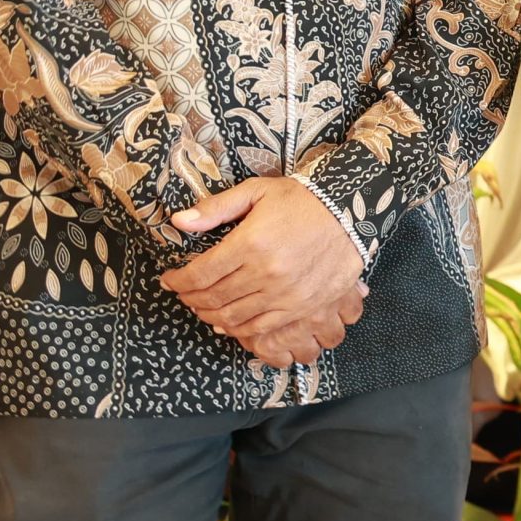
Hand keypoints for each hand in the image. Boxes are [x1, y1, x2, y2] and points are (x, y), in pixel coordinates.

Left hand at [162, 177, 366, 366]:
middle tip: (183, 293)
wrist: (352, 212)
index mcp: (250, 243)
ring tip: (202, 307)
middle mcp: (265, 273)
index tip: (169, 279)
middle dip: (190, 298)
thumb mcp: (257, 192)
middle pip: (212, 298)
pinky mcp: (302, 306)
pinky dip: (239, 328)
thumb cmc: (303, 199)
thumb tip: (179, 221)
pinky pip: (261, 327)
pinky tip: (229, 321)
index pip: (199, 274)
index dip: (178, 280)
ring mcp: (285, 294)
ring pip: (233, 317)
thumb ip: (216, 208)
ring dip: (210, 315)